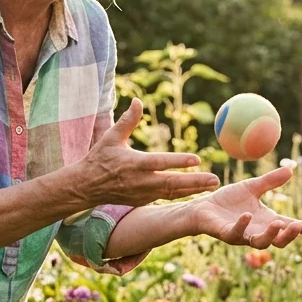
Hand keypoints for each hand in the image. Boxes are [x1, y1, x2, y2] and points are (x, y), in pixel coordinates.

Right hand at [75, 100, 219, 206]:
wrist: (86, 187)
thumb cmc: (100, 158)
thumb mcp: (111, 137)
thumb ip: (128, 120)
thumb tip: (138, 100)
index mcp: (133, 163)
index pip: (160, 163)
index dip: (178, 161)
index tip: (197, 159)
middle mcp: (140, 181)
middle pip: (172, 183)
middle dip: (195, 182)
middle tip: (215, 179)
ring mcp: (142, 194)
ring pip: (172, 193)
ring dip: (193, 189)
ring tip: (213, 186)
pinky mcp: (142, 201)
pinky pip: (166, 198)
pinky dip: (182, 195)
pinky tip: (196, 191)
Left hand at [191, 167, 301, 248]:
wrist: (203, 206)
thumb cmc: (228, 200)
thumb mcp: (252, 188)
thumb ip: (270, 181)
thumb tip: (290, 170)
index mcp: (265, 222)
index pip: (287, 227)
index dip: (300, 227)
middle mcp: (256, 232)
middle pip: (278, 241)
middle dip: (289, 236)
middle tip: (298, 226)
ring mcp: (242, 235)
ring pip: (260, 243)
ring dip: (270, 235)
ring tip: (278, 223)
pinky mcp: (225, 234)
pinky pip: (236, 234)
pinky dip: (242, 226)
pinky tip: (247, 216)